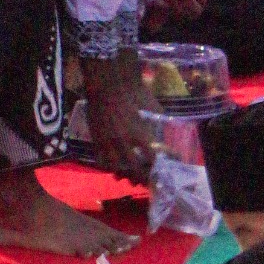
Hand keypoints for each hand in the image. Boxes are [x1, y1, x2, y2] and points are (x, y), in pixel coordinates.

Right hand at [81, 51, 153, 184]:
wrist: (109, 84)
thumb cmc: (134, 93)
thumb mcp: (153, 109)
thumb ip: (159, 126)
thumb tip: (166, 139)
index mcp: (139, 134)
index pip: (150, 159)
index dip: (154, 168)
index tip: (158, 172)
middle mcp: (123, 142)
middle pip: (132, 168)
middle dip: (139, 177)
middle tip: (144, 180)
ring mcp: (107, 142)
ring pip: (115, 168)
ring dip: (122, 174)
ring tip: (128, 176)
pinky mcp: (96, 139)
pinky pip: (101, 160)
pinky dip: (108, 166)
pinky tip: (113, 166)